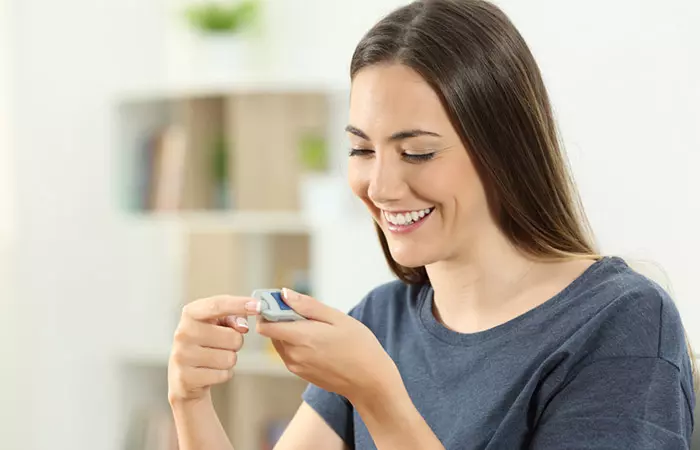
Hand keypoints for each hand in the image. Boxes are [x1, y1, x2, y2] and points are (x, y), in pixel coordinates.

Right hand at [168, 295, 251, 403]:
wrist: (184, 377)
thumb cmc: (205, 344)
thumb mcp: (217, 324)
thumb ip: (233, 318)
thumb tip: (242, 326)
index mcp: (191, 314)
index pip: (217, 305)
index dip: (239, 304)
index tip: (258, 305)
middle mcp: (183, 332)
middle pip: (233, 336)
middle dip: (236, 342)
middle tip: (224, 345)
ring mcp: (183, 356)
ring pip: (229, 358)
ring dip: (229, 360)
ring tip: (215, 358)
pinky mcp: (187, 377)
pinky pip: (223, 374)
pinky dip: (223, 374)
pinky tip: (211, 371)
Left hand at [253, 289, 399, 402]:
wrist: (369, 381)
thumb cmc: (359, 347)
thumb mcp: (337, 318)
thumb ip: (307, 305)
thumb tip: (284, 294)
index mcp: (301, 338)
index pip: (264, 325)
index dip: (269, 310)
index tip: (282, 302)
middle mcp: (293, 355)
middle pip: (272, 332)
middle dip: (282, 319)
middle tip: (307, 313)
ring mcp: (296, 366)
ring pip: (280, 342)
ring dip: (289, 331)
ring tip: (316, 328)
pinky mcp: (301, 374)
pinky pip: (289, 353)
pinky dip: (296, 344)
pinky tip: (318, 342)